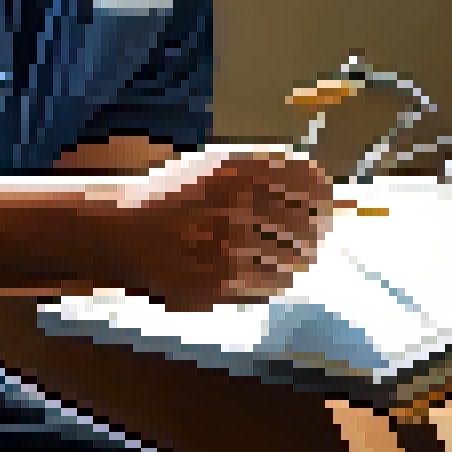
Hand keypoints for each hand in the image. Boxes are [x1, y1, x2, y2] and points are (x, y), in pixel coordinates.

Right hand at [109, 145, 332, 310]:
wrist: (123, 232)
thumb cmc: (174, 195)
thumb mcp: (216, 165)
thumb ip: (264, 170)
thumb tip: (326, 186)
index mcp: (238, 171)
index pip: (308, 184)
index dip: (325, 197)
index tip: (329, 205)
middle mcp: (236, 205)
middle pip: (306, 225)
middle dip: (317, 233)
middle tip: (317, 237)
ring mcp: (229, 246)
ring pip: (293, 259)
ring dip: (300, 259)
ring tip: (296, 256)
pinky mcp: (222, 282)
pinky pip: (271, 286)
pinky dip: (278, 281)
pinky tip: (272, 275)